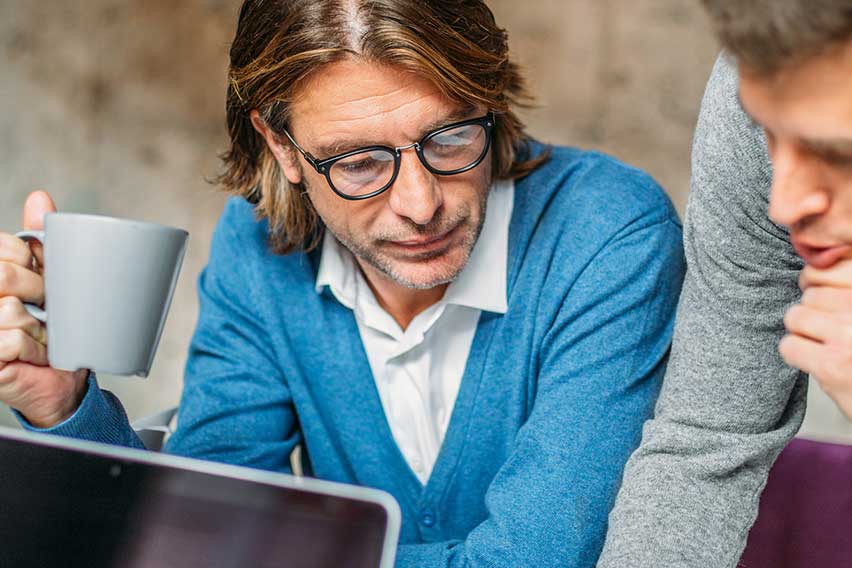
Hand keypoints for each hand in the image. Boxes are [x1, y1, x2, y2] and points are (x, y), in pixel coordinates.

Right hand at [0, 191, 87, 427]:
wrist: (62, 379)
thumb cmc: (55, 328)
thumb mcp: (51, 280)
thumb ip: (41, 242)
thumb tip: (39, 197)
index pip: (4, 250)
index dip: (32, 263)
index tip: (44, 281)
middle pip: (4, 276)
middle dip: (39, 293)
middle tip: (50, 310)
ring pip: (10, 311)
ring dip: (41, 328)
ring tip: (45, 337)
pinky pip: (11, 340)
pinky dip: (34, 349)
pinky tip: (38, 355)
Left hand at [780, 258, 851, 418]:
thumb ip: (844, 288)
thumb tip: (814, 263)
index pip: (832, 264)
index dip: (819, 278)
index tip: (825, 293)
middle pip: (811, 292)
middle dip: (814, 311)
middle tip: (831, 330)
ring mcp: (850, 334)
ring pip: (795, 316)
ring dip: (804, 332)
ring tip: (826, 345)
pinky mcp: (833, 364)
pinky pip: (789, 345)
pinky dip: (797, 354)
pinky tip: (817, 362)